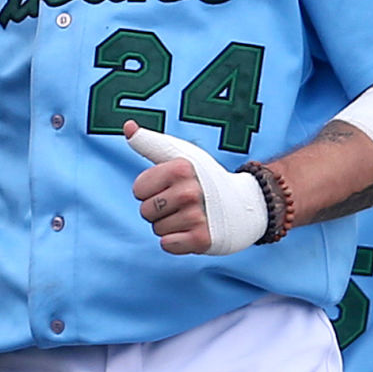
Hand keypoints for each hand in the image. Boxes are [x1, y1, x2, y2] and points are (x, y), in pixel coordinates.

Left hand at [123, 122, 266, 255]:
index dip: (150, 191)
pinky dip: (176, 242)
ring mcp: (198, 216)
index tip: (170, 186)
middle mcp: (190, 191)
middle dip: (158, 211)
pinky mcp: (203, 240)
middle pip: (145, 211)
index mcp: (181, 168)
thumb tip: (128, 126)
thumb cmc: (203, 178)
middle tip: (181, 204)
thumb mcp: (179, 155)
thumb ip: (150, 143)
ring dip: (168, 226)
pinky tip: (192, 231)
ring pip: (157, 230)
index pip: (138, 189)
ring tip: (189, 216)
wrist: (244, 204)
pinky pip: (167, 245)